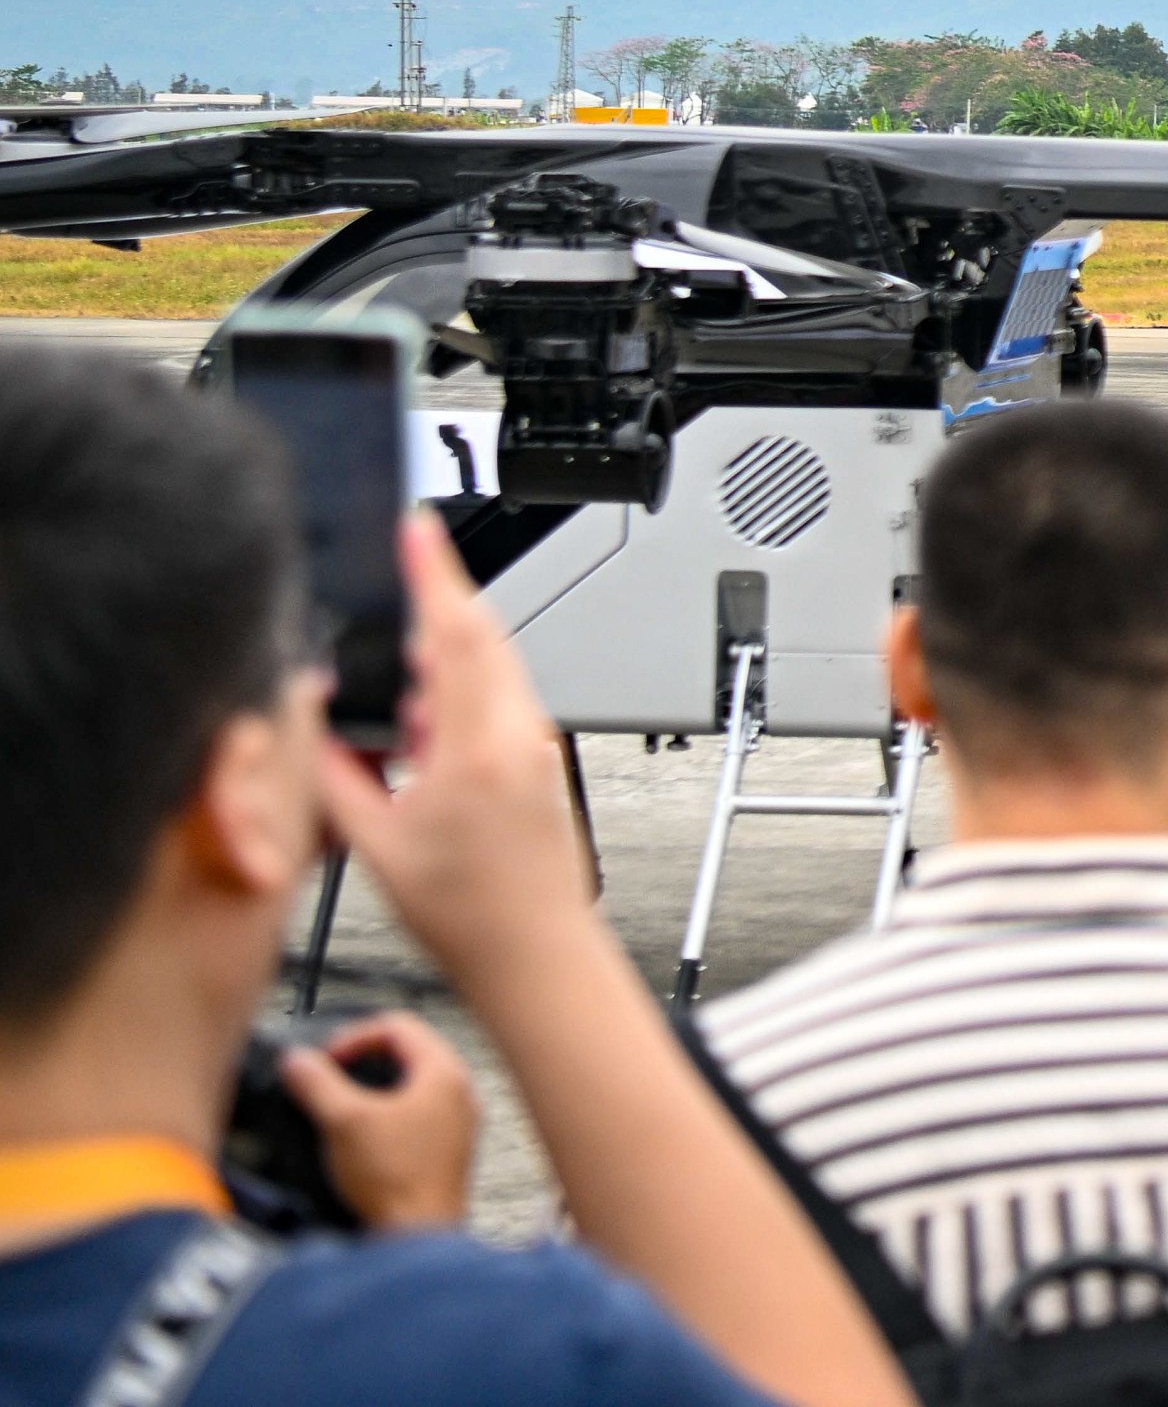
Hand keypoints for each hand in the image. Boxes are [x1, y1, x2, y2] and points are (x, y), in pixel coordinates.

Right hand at [281, 1012, 479, 1231]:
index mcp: (444, 1072)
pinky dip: (385, 1117)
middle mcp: (459, 1092)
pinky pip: (415, 1117)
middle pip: (407, 1052)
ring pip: (410, 1086)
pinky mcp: (446, 1151)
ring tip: (340, 1108)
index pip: (398, 1026)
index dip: (353, 1036)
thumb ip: (317, 1084)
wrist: (418, 1236)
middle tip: (330, 1079)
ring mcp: (456, 1123)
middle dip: (362, 1062)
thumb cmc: (396, 1180)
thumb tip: (297, 1061)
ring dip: (372, 1090)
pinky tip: (360, 1140)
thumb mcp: (343, 1121)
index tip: (326, 1060)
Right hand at [317, 514, 598, 996]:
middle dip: (435, 611)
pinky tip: (427, 736)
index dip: (433, 571)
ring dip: (444, 666)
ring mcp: (537, 749)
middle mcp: (518, 736)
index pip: (454, 631)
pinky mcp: (541, 765)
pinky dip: (461, 701)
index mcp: (476, 745)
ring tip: (401, 698)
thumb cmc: (469, 912)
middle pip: (481, 641)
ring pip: (492, 674)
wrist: (534, 954)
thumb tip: (313, 730)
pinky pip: (500, 707)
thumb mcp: (376, 842)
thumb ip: (339, 776)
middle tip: (396, 596)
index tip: (419, 527)